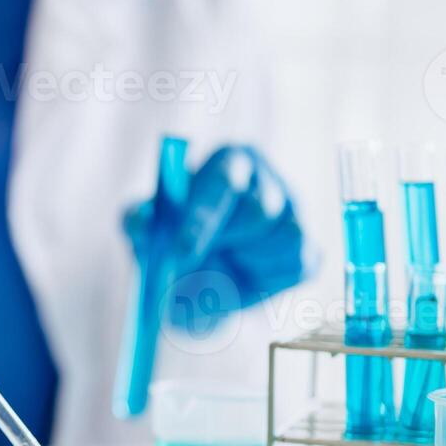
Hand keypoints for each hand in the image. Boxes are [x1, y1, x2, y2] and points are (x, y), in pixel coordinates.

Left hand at [124, 145, 309, 329]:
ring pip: (283, 238)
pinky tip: (246, 273)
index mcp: (228, 162)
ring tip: (224, 261)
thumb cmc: (174, 243)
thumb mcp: (148, 231)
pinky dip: (266, 279)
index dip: (203, 217)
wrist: (200, 283)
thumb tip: (140, 221)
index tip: (180, 253)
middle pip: (259, 209)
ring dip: (245, 262)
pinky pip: (297, 264)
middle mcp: (266, 179)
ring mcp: (293, 211)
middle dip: (227, 244)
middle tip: (198, 263)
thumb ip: (138, 221)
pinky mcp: (307, 247)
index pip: (223, 181)